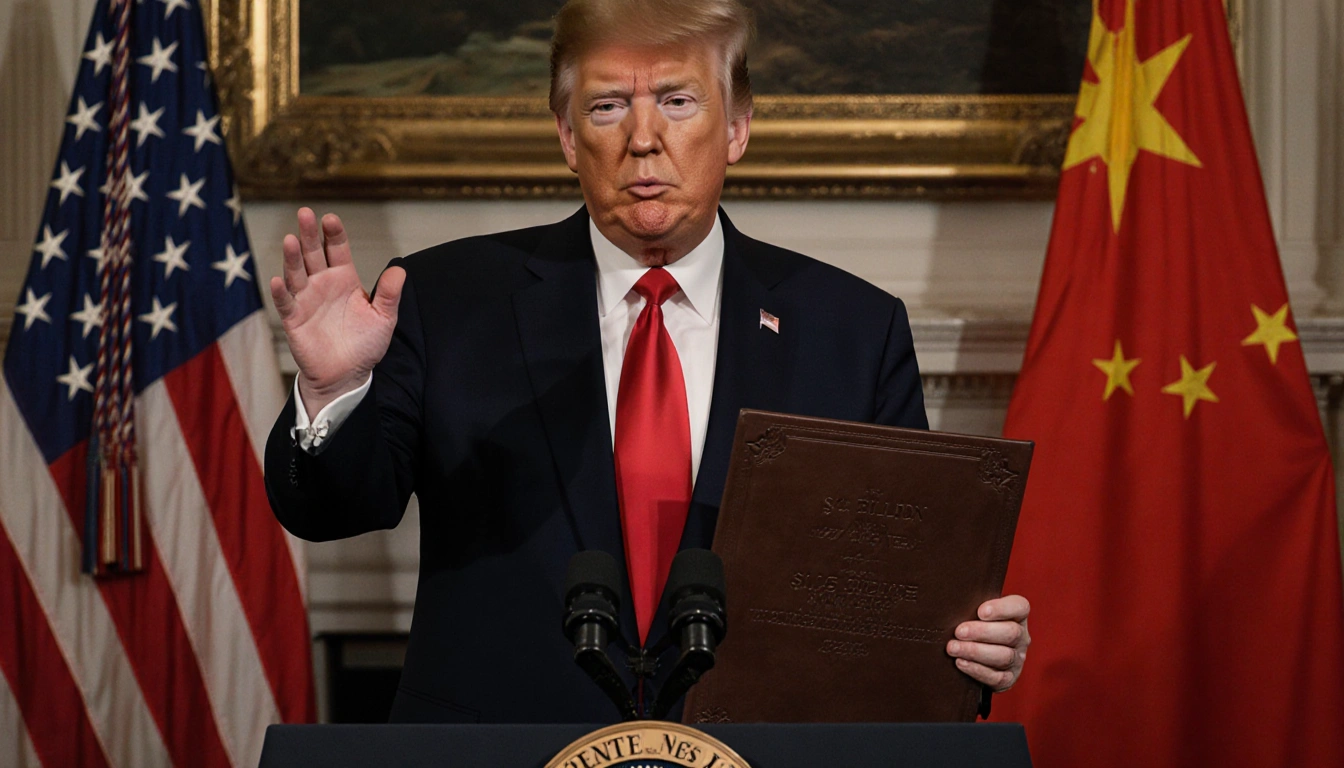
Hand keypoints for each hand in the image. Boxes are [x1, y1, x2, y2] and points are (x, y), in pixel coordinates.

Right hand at [269, 208, 405, 418]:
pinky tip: (278, 280)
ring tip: (290, 240)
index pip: (338, 249)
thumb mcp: (384, 318)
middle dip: (309, 234)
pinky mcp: (294, 319)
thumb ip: (390, 295)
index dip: (334, 233)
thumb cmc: (365, 345)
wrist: (347, 375)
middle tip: (304, 213)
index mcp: (344, 278)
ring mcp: (306, 299)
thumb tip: (400, 269)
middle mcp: (322, 284)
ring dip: (292, 257)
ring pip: (296, 273)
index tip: (330, 219)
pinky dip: (281, 292)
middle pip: (313, 253)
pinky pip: (286, 302)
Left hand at [947, 595, 1029, 691]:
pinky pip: (996, 677)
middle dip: (982, 632)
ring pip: (1003, 656)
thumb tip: (949, 599)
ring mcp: (1017, 659)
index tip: (980, 611)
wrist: (978, 657)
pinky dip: (977, 670)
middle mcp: (1021, 638)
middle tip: (958, 632)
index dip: (1002, 609)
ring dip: (975, 651)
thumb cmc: (974, 625)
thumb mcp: (977, 612)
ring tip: (953, 648)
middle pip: (1010, 633)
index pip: (1020, 607)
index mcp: (1017, 616)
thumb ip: (971, 604)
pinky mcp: (1008, 679)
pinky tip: (960, 663)